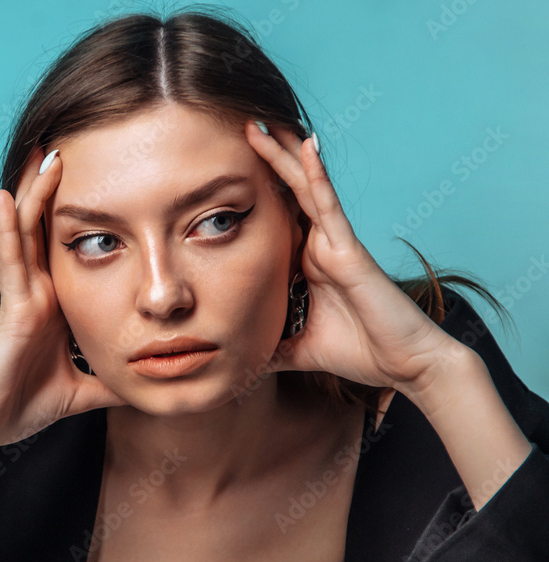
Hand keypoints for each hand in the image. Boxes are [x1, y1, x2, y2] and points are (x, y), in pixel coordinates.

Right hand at [0, 145, 126, 456]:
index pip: (67, 253)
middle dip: (57, 192)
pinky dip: (9, 227)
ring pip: (29, 233)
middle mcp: (36, 295)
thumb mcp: (79, 393)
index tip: (100, 186)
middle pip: (48, 231)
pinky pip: (11, 260)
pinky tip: (7, 194)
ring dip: (36, 192)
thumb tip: (141, 391)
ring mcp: (21, 298)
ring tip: (46, 151)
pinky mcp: (10, 309)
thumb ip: (107, 386)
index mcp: (52, 309)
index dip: (78, 219)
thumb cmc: (17, 408)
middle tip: (69, 148)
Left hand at [245, 120, 462, 394]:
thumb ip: (272, 348)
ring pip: (306, 189)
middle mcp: (321, 246)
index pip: (279, 219)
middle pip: (289, 194)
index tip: (227, 171)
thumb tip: (241, 361)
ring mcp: (336, 244)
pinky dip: (316, 175)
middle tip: (243, 127)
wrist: (404, 366)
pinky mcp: (349, 249)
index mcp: (308, 264)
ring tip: (262, 124)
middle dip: (268, 161)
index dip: (258, 193)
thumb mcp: (300, 349)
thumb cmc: (362, 352)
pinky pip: (328, 205)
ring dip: (284, 155)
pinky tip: (305, 146)